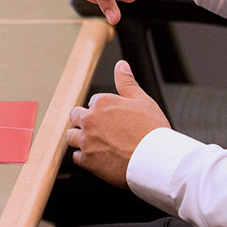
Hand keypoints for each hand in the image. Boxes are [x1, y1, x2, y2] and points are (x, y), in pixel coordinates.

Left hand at [64, 61, 170, 187]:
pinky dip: (84, 158)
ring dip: (79, 138)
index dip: (102, 110)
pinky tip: (97, 158)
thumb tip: (121, 66)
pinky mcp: (88, 160)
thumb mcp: (142, 100)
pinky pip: (76, 157)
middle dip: (83, 121)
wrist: (156, 160)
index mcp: (102, 103)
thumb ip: (127, 82)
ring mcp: (87, 141)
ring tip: (95, 143)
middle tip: (98, 129)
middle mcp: (90, 120)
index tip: (111, 118)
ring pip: (70, 136)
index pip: (92, 102)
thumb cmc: (152, 132)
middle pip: (75, 116)